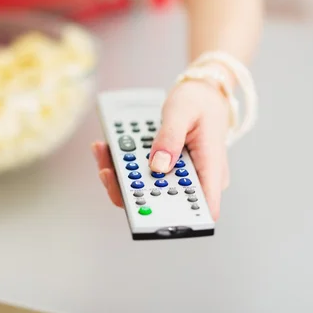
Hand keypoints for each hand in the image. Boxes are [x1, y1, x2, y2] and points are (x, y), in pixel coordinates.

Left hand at [92, 80, 230, 219]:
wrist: (201, 93)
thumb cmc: (199, 102)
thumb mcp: (183, 112)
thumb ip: (170, 138)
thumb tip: (158, 167)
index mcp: (210, 169)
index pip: (202, 208)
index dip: (176, 219)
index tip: (144, 210)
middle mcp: (195, 179)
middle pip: (163, 201)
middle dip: (130, 190)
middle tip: (107, 170)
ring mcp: (177, 175)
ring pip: (146, 189)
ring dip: (120, 174)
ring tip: (102, 150)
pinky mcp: (164, 168)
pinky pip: (141, 173)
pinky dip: (123, 162)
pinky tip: (107, 147)